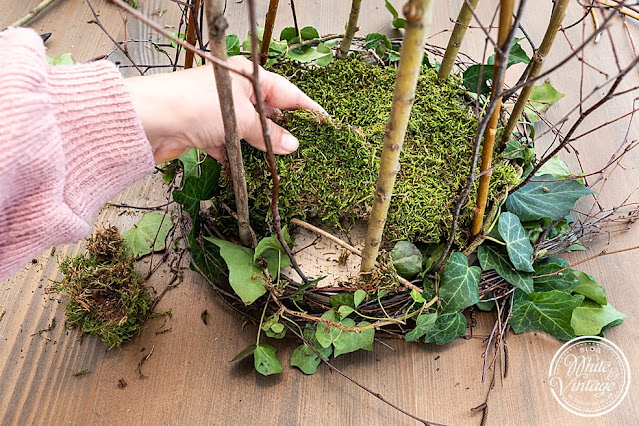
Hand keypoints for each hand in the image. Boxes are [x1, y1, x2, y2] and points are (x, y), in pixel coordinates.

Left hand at [124, 56, 324, 163]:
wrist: (148, 120)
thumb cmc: (196, 106)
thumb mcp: (242, 119)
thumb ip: (269, 134)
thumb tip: (292, 145)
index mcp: (247, 77)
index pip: (287, 92)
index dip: (307, 108)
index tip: (325, 123)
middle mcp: (234, 92)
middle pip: (267, 112)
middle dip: (282, 131)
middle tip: (303, 150)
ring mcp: (218, 111)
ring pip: (248, 131)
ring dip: (259, 147)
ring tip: (279, 164)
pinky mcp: (204, 131)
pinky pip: (229, 145)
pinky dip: (237, 156)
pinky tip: (248, 169)